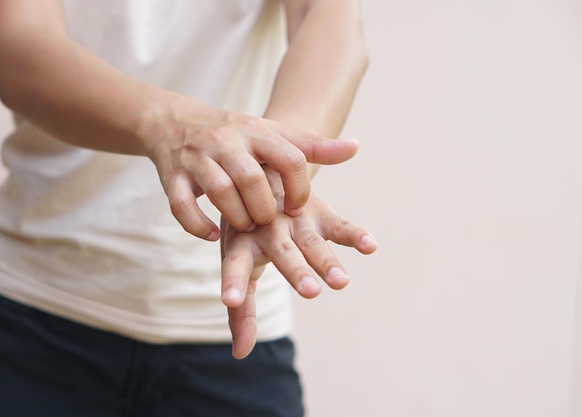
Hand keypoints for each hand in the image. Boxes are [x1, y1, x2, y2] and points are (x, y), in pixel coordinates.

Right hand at [146, 100, 359, 240]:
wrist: (175, 122)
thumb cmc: (235, 135)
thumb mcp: (273, 134)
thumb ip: (313, 146)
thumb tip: (354, 148)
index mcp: (256, 132)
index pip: (288, 158)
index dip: (299, 188)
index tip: (297, 208)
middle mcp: (226, 143)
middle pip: (251, 179)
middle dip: (264, 209)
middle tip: (268, 221)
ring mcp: (197, 159)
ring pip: (219, 192)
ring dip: (238, 218)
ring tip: (248, 227)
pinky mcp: (172, 178)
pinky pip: (182, 207)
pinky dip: (198, 226)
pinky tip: (214, 235)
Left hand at [219, 178, 376, 358]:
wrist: (263, 172)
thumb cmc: (247, 233)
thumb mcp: (239, 265)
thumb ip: (242, 310)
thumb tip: (240, 355)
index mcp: (242, 243)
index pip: (235, 266)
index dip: (233, 284)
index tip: (230, 301)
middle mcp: (268, 229)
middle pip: (283, 252)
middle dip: (297, 271)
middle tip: (312, 292)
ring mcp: (295, 219)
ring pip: (312, 242)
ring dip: (326, 260)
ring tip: (341, 282)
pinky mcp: (319, 212)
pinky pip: (339, 225)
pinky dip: (354, 234)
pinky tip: (370, 246)